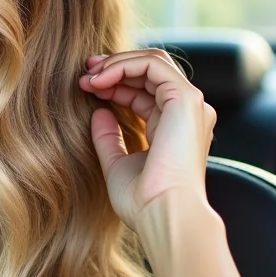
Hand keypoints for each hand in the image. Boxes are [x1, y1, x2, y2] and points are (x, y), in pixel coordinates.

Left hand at [78, 49, 216, 236]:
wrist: (163, 214)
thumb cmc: (143, 202)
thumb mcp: (117, 164)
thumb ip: (109, 137)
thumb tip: (98, 112)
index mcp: (176, 128)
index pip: (145, 91)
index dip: (115, 83)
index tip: (86, 86)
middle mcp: (187, 114)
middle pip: (151, 72)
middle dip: (115, 66)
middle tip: (85, 72)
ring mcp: (190, 105)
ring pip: (154, 62)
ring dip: (117, 64)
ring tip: (89, 76)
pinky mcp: (185, 99)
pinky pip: (154, 66)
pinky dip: (124, 65)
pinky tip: (101, 79)